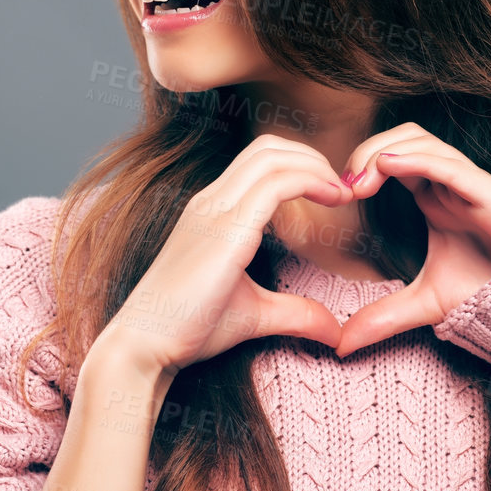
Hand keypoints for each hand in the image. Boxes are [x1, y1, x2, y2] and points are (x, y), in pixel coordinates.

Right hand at [97, 135, 349, 380]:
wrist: (146, 342)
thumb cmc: (189, 328)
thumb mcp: (255, 314)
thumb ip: (295, 313)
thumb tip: (335, 332)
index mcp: (212, 211)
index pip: (259, 161)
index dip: (302, 166)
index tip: (334, 194)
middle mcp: (211, 201)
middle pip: (268, 148)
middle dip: (312, 158)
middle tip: (343, 188)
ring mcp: (215, 210)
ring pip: (272, 157)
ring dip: (315, 166)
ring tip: (341, 193)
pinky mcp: (225, 228)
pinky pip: (275, 185)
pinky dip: (311, 181)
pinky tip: (333, 201)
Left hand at [331, 122, 490, 358]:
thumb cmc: (490, 292)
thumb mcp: (425, 305)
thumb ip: (383, 317)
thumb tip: (341, 344)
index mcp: (436, 196)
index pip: (396, 156)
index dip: (365, 162)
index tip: (339, 192)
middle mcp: (453, 184)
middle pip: (407, 137)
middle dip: (369, 149)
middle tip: (346, 184)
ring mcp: (473, 186)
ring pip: (426, 143)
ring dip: (386, 152)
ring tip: (361, 181)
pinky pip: (451, 166)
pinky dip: (417, 160)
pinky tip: (388, 166)